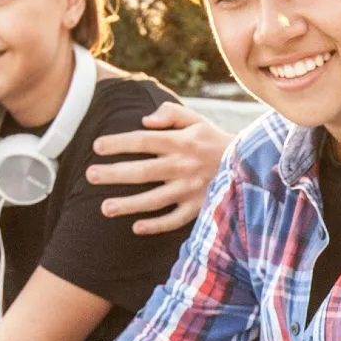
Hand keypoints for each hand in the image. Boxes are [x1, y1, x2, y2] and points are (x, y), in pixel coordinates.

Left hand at [86, 101, 233, 234]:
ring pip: (154, 199)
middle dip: (114, 174)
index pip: (143, 141)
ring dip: (129, 204)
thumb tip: (145, 120)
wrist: (251, 164)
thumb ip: (171, 113)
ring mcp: (191, 189)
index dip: (119, 143)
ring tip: (105, 208)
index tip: (97, 146)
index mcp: (181, 142)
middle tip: (89, 176)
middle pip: (143, 171)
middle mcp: (183, 166)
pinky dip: (156, 225)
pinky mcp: (200, 207)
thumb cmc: (215, 140)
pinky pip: (175, 220)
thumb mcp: (197, 119)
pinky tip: (136, 227)